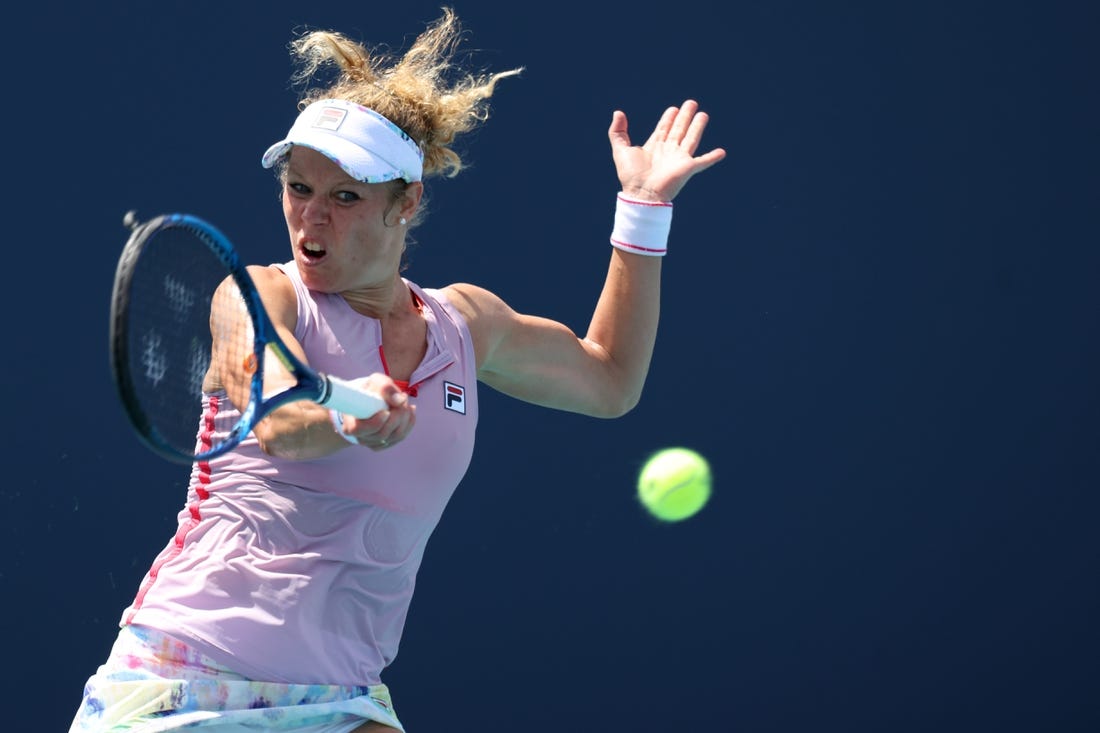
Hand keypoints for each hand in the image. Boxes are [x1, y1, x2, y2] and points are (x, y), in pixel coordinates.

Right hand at [337, 374, 415, 449]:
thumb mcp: (375, 382)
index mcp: (349, 422)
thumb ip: (386, 388)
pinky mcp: (384, 444)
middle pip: (381, 434)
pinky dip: (408, 424)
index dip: (375, 422)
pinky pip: (400, 438)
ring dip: (405, 418)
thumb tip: (400, 400)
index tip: (386, 411)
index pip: (359, 430)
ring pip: (394, 437)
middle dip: (397, 416)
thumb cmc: (370, 390)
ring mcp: (371, 442)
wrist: (368, 399)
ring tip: (406, 403)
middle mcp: (359, 436)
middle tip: (403, 399)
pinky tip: (409, 412)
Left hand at [608, 99, 725, 201]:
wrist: (641, 194)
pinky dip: (712, 157)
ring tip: (703, 115)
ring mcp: (679, 159)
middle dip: (685, 116)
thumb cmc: (630, 175)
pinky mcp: (688, 168)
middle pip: (679, 129)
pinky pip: (703, 161)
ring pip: (691, 139)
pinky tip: (722, 152)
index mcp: (654, 147)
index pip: (664, 128)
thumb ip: (617, 131)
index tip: (673, 108)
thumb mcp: (620, 149)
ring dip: (698, 127)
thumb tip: (618, 112)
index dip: (668, 118)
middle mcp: (668, 151)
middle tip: (691, 103)